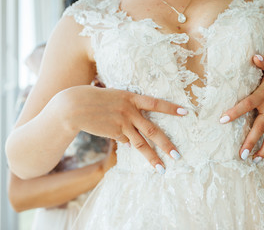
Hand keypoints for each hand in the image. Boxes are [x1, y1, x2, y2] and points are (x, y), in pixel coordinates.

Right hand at [56, 85, 187, 173]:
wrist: (75, 105)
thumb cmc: (96, 98)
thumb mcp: (116, 97)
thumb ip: (129, 110)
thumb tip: (132, 137)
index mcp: (132, 97)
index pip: (156, 103)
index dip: (171, 108)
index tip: (187, 112)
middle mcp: (129, 111)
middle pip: (152, 130)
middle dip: (166, 144)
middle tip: (178, 156)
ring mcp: (122, 123)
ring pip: (141, 143)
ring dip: (152, 157)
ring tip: (162, 169)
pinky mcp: (114, 133)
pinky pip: (125, 142)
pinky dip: (128, 144)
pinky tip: (127, 146)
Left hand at [219, 54, 263, 162]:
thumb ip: (262, 62)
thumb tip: (253, 56)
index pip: (247, 104)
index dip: (235, 112)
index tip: (223, 120)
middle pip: (258, 126)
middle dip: (249, 140)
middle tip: (240, 153)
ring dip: (260, 149)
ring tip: (251, 160)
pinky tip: (259, 157)